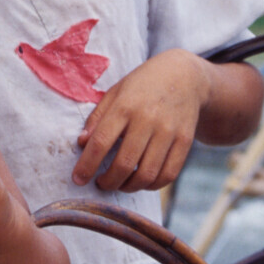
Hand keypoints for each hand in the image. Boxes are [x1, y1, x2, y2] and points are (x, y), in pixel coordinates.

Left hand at [72, 50, 210, 192]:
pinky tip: (142, 181)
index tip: (78, 179)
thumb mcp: (116, 92)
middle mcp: (148, 119)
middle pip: (124, 163)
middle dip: (108, 182)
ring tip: (120, 184)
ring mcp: (169, 131)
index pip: (101, 142)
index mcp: (125, 106)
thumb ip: (97, 117)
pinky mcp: (185, 141)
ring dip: (129, 187)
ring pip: (147, 174)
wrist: (186, 76)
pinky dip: (152, 185)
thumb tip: (82, 143)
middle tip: (101, 184)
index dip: (87, 165)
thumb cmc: (143, 86)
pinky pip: (168, 174)